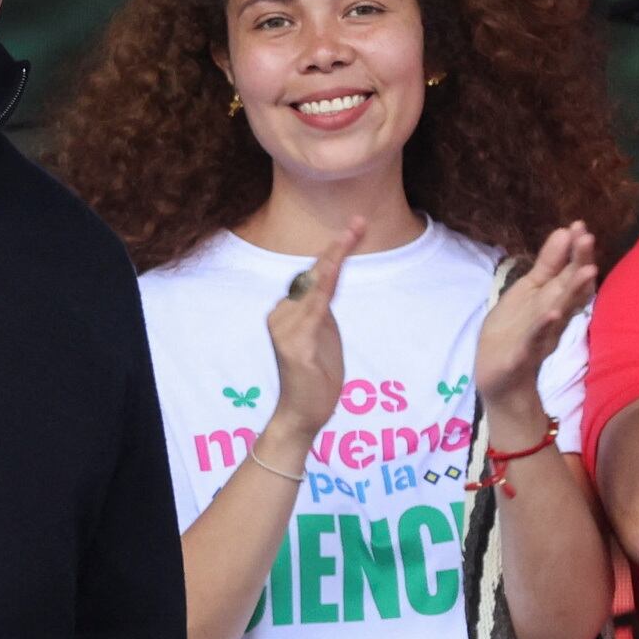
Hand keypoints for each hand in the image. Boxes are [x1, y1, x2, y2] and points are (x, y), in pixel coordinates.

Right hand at [263, 219, 363, 442]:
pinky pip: (314, 312)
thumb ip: (321, 310)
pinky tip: (333, 271)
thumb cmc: (315, 378)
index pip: (313, 276)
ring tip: (350, 237)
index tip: (354, 228)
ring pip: (315, 288)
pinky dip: (324, 288)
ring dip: (334, 260)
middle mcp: (281, 315)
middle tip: (357, 223)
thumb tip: (328, 282)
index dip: (332, 251)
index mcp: (287, 312)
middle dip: (336, 248)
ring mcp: (286, 331)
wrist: (302, 416)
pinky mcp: (296, 347)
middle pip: (314, 275)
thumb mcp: (323, 335)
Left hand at [474, 222, 597, 410]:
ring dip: (572, 292)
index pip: (567, 272)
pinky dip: (543, 327)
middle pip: (569, 289)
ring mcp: (540, 336)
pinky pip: (535, 339)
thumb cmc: (515, 332)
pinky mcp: (523, 354)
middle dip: (579, 264)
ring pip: (559, 311)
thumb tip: (564, 232)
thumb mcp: (527, 292)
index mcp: (551, 300)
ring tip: (586, 271)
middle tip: (588, 239)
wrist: (502, 379)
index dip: (574, 251)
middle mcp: (552, 317)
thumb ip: (546, 265)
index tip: (580, 225)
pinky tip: (551, 313)